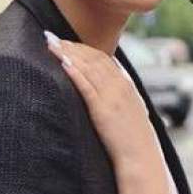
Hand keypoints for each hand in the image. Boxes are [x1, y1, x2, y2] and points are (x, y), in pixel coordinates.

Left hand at [44, 32, 159, 169]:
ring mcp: (112, 96)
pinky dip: (74, 72)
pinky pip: (86, 86)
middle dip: (71, 45)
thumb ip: (121, 96)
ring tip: (50, 44)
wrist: (141, 157)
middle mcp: (120, 86)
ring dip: (67, 53)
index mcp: (127, 85)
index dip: (83, 48)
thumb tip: (109, 89)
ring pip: (87, 67)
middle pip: (93, 58)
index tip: (67, 42)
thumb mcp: (132, 111)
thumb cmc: (134, 140)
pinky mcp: (103, 109)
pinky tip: (62, 62)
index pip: (103, 58)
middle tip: (51, 36)